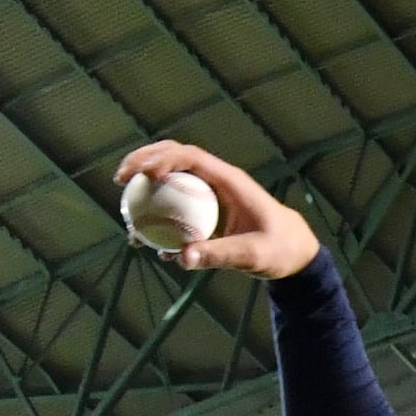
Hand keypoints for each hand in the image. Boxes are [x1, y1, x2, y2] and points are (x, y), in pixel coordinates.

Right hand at [113, 140, 320, 277]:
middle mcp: (217, 181)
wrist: (295, 254)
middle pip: (174, 157)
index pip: (191, 157)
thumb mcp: (252, 255)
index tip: (142, 174)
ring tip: (123, 204)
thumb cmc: (280, 249)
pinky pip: (177, 205)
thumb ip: (219, 255)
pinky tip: (142, 236)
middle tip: (119, 178)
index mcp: (230, 181)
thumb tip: (181, 257)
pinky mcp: (207, 210)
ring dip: (145, 186)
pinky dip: (158, 214)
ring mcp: (211, 194)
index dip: (163, 159)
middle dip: (143, 160)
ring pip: (172, 179)